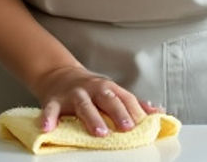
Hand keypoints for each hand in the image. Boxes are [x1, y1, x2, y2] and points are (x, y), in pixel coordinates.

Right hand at [31, 65, 162, 134]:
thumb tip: (157, 112)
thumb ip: (133, 103)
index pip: (125, 98)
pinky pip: (51, 109)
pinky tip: (48, 128)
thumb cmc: (90, 88)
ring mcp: (73, 94)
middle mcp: (92, 89)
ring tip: (99, 132)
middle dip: (118, 112)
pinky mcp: (54, 101)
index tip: (144, 123)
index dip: (135, 110)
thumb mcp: (112, 92)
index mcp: (108, 88)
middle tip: (127, 127)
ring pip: (83, 104)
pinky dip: (49, 118)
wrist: (59, 74)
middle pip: (107, 99)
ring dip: (92, 117)